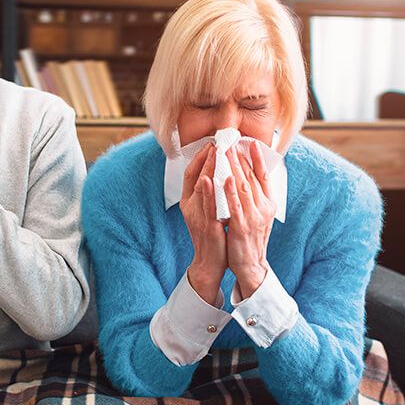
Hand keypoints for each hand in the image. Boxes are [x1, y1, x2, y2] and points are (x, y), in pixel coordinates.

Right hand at [180, 144, 226, 306]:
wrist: (209, 263)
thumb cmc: (212, 236)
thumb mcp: (206, 211)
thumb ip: (208, 194)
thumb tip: (215, 173)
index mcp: (189, 202)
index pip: (190, 173)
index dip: (199, 157)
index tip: (210, 143)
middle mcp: (189, 207)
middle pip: (194, 176)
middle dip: (205, 158)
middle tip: (215, 142)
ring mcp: (196, 216)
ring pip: (200, 188)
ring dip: (207, 169)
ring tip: (214, 152)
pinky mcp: (206, 226)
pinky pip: (206, 207)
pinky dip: (207, 192)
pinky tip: (209, 179)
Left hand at [223, 141, 275, 298]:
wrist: (251, 265)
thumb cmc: (251, 239)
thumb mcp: (258, 216)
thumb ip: (254, 198)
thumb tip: (249, 179)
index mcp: (268, 204)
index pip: (264, 176)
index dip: (258, 159)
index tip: (250, 143)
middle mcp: (264, 208)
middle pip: (251, 177)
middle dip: (240, 158)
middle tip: (231, 142)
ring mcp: (253, 217)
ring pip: (243, 187)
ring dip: (234, 168)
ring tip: (226, 152)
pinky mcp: (241, 226)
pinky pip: (235, 205)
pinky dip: (229, 190)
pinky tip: (223, 178)